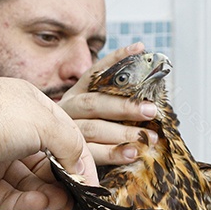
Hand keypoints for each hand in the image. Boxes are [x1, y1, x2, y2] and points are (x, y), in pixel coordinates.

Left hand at [0, 77, 98, 209]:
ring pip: (27, 181)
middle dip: (63, 181)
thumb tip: (81, 167)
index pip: (60, 133)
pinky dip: (25, 202)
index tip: (90, 181)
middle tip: (77, 200)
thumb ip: (71, 143)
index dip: (78, 157)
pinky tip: (39, 204)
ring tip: (61, 206)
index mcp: (24, 105)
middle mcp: (7, 129)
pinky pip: (8, 196)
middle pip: (44, 160)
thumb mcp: (46, 121)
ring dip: (48, 194)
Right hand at [58, 42, 159, 165]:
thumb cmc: (91, 135)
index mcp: (76, 93)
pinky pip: (92, 154)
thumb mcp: (102, 115)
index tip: (140, 49)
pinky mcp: (66, 155)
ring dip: (124, 133)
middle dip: (125, 106)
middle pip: (95, 103)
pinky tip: (133, 153)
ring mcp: (65, 131)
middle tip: (151, 110)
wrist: (58, 160)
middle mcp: (68, 108)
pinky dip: (114, 153)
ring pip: (93, 129)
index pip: (96, 72)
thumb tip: (152, 99)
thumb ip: (119, 104)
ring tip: (149, 138)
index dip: (116, 59)